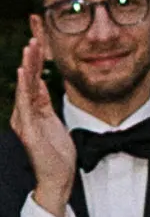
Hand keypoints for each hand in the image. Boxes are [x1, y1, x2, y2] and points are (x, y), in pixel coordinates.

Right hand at [14, 30, 74, 216]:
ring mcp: (25, 121)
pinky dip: (25, 87)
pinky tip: (25, 72)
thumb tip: (41, 85)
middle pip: (28, 79)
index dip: (35, 61)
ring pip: (25, 87)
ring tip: (29, 48)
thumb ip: (46, 104)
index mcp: (32, 110)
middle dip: (31, 58)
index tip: (38, 41)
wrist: (58, 179)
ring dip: (28, 66)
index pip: (33, 80)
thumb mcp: (54, 122)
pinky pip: (25, 104)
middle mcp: (24, 113)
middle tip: (34, 37)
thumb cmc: (57, 154)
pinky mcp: (29, 130)